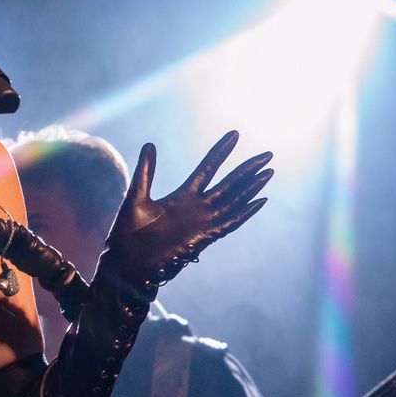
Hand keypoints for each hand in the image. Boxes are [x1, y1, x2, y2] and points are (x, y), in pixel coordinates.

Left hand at [100, 131, 271, 294]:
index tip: (235, 134)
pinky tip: (261, 201)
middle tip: (268, 154)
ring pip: (234, 200)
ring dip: (252, 186)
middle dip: (248, 169)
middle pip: (229, 183)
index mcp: (182, 196)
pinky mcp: (203, 237)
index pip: (208, 168)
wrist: (126, 262)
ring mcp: (202, 222)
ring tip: (269, 171)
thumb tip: (150, 144)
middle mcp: (197, 208)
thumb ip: (146, 171)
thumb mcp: (136, 195)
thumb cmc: (128, 234)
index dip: (221, 152)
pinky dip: (245, 212)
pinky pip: (229, 222)